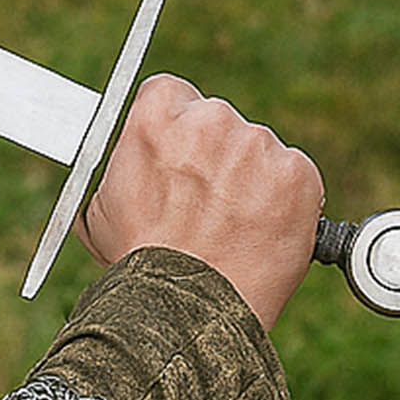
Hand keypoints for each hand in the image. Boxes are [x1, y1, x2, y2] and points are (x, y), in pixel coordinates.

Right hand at [74, 73, 323, 331]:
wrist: (187, 307)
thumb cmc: (139, 263)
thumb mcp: (101, 206)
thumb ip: (122, 168)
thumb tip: (128, 165)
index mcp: (156, 117)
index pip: (170, 93)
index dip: (172, 126)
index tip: (175, 153)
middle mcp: (210, 120)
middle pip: (216, 121)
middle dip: (212, 154)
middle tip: (203, 200)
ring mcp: (259, 145)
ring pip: (256, 150)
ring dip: (248, 178)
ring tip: (230, 226)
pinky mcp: (298, 174)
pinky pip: (292, 176)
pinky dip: (283, 200)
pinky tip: (259, 231)